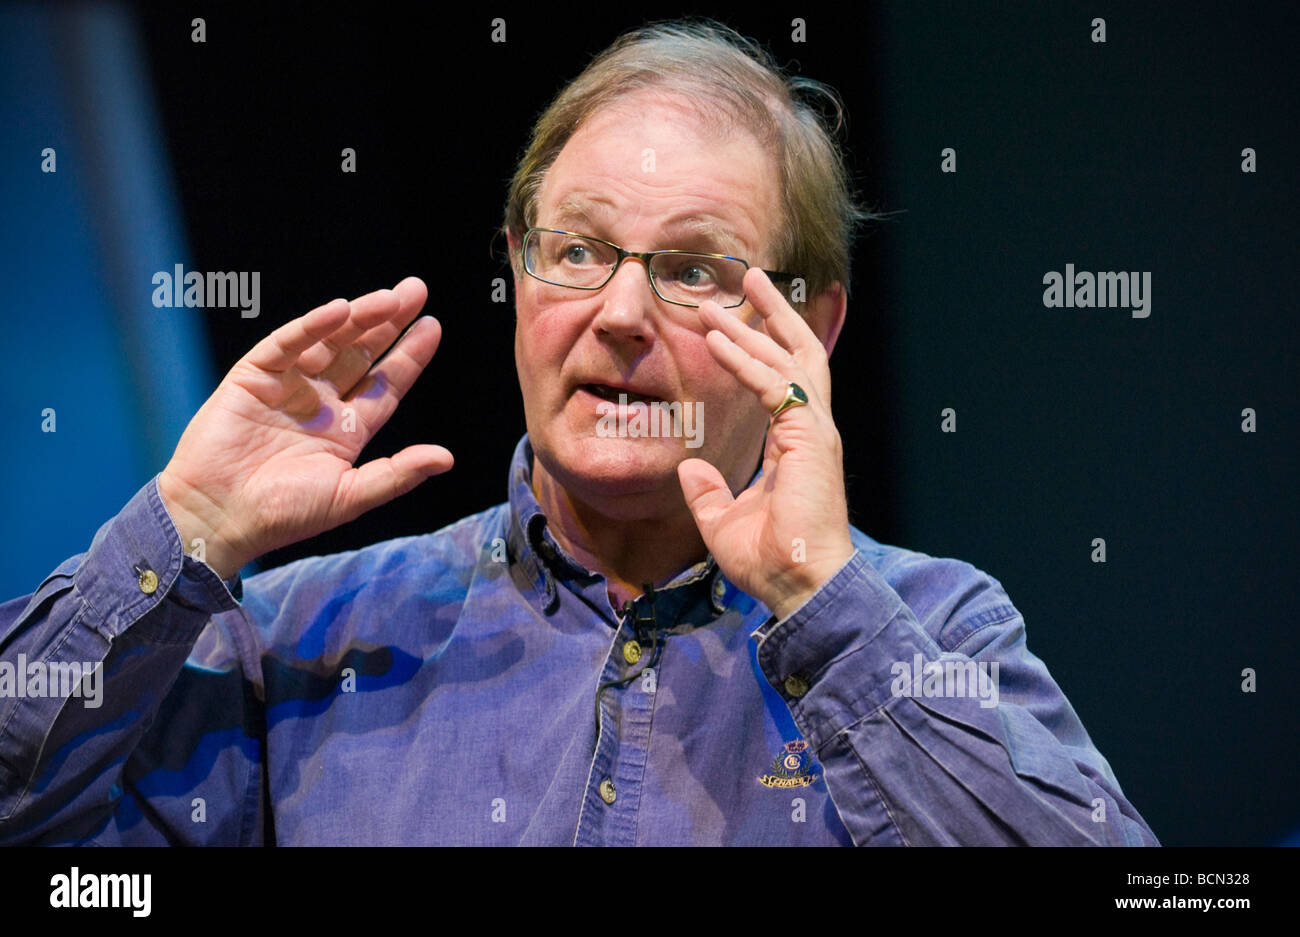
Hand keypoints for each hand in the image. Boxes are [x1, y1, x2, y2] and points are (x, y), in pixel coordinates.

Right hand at [158, 277, 451, 579]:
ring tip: (390, 298)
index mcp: (347, 428)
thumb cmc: (284, 514)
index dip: (409, 355)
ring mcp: (287, 386)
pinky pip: (287, 344)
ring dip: (359, 318)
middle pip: (362, 353)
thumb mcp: (349, 496)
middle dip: (389, 323)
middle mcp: (320, 402)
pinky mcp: (253, 376)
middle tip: (417, 290)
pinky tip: (339, 310)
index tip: (433, 327)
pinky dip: (311, 327)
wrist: (218, 517)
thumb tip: (447, 458)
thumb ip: (398, 474)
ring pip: (330, 342)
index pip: (386, 384)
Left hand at [677, 268, 854, 620]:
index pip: (781, 381)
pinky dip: (745, 359)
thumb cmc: (771, 561)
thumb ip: (708, 492)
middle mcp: (810, 430)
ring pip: (790, 357)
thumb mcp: (722, 520)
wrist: (800, 585)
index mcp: (795, 445)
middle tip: (749, 278)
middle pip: (796, 354)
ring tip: (738, 285)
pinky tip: (719, 340)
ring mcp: (814, 430)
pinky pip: (773, 385)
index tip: (730, 323)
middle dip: (773, 314)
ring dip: (760, 321)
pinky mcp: (809, 437)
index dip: (758, 348)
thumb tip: (688, 469)